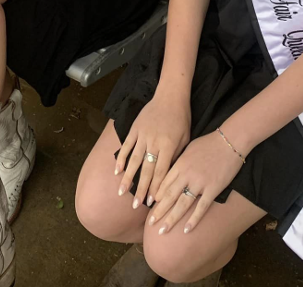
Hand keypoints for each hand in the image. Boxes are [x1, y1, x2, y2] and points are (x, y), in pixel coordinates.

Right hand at [115, 90, 190, 209]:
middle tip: (135, 205)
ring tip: (121, 193)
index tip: (151, 203)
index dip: (156, 188)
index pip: (161, 172)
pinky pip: (127, 146)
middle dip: (141, 189)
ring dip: (127, 178)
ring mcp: (143, 135)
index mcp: (169, 146)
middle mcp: (154, 142)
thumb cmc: (181, 118)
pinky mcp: (135, 128)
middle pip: (146, 170)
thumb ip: (176, 157)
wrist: (170, 96)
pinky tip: (117, 171)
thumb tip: (168, 177)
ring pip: (134, 160)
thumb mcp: (185, 139)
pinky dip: (121, 159)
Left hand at [149, 129, 244, 234]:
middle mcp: (187, 175)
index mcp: (180, 164)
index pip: (164, 183)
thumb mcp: (189, 148)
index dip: (156, 196)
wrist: (230, 140)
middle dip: (159, 211)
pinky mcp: (213, 189)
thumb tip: (170, 172)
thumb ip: (179, 161)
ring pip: (182, 204)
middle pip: (169, 196)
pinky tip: (186, 230)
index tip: (149, 206)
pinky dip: (193, 219)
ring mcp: (200, 183)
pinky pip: (201, 207)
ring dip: (171, 219)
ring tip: (162, 231)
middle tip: (150, 223)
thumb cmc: (209, 142)